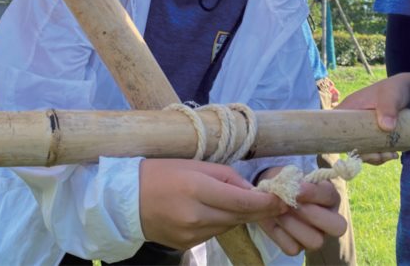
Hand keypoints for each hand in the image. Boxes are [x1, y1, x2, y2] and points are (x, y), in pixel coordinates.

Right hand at [139, 159, 287, 249]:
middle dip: (260, 209)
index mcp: (197, 188)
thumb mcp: (194, 164)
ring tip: (247, 202)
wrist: (124, 199)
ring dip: (241, 215)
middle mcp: (196, 214)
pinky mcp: (187, 244)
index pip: (242, 199)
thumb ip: (226, 176)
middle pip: (240, 215)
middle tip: (279, 202)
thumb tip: (252, 190)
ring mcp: (191, 233)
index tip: (284, 198)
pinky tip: (219, 211)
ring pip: (230, 225)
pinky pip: (215, 232)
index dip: (266, 201)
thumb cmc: (159, 172)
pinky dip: (223, 222)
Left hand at [257, 168, 345, 255]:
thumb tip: (292, 188)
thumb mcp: (290, 176)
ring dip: (292, 224)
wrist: (269, 194)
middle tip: (292, 204)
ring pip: (315, 241)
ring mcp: (315, 237)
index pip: (331, 196)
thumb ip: (292, 180)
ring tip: (278, 211)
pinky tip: (274, 221)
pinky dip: (279, 234)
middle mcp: (328, 220)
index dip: (314, 193)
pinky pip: (292, 248)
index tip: (296, 188)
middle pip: (338, 227)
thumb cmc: (286, 183)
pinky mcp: (297, 247)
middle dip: (312, 215)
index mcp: (330, 197)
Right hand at [336, 72, 409, 164]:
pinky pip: (374, 149)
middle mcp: (355, 120)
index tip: (358, 149)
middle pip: (349, 142)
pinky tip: (393, 153)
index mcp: (350, 108)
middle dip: (364, 153)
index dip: (340, 140)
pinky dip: (382, 155)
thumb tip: (385, 128)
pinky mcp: (379, 135)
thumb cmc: (398, 88)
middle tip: (380, 155)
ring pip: (363, 148)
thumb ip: (388, 108)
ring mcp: (367, 129)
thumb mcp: (392, 95)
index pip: (335, 127)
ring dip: (375, 156)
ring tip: (391, 155)